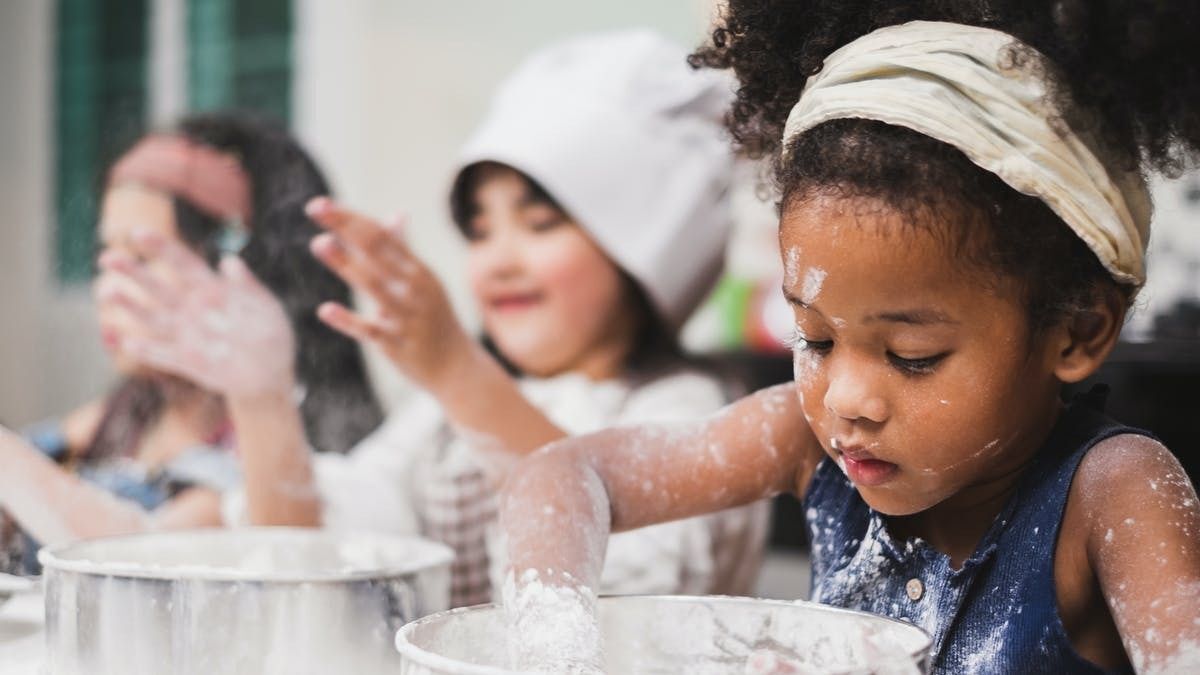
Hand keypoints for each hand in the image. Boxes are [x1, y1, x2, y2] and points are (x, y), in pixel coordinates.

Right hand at [96, 229, 295, 399]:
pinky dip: (146, 350)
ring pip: (152, 319)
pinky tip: (127, 342)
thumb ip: (247, 287)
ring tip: (108, 293)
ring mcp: (185, 336)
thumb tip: (229, 262)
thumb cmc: (271, 333)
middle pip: (158, 288)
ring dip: (131, 307)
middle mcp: (191, 310)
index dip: (161, 247)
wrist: (271, 374)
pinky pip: (162, 355)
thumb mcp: (266, 308)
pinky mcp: (185, 362)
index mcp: (212, 290)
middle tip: (107, 258)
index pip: (183, 264)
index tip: (137, 232)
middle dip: (133, 272)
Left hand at [305, 197, 474, 392]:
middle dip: (345, 228)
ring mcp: (407, 318)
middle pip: (377, 252)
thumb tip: (397, 214)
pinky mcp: (397, 347)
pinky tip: (325, 310)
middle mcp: (415, 290)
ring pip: (374, 286)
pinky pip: (371, 331)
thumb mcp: (425, 283)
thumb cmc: (435, 320)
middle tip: (314, 207)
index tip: (322, 205)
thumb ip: (405, 250)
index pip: (381, 237)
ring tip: (318, 243)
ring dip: (346, 264)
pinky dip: (348, 321)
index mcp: (418, 271)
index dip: (351, 219)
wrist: (458, 368)